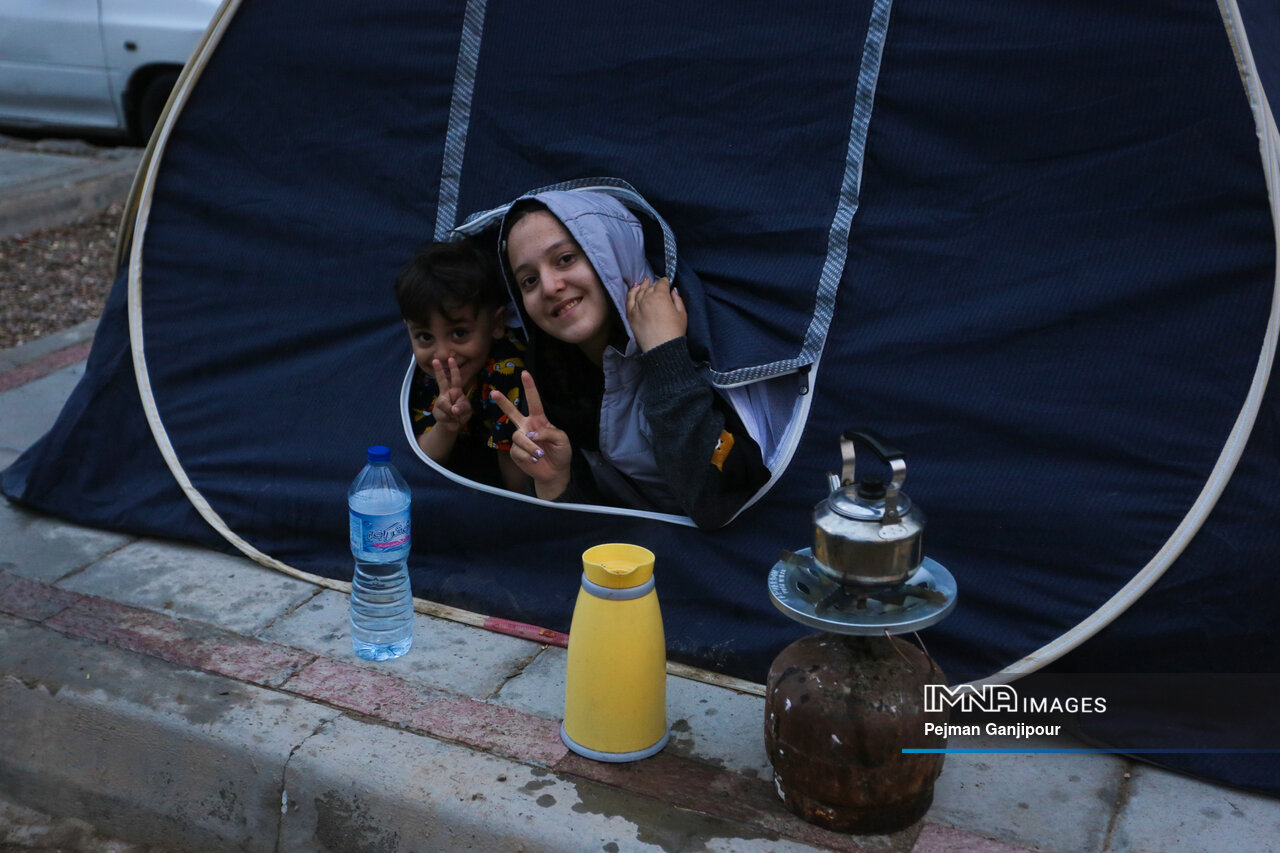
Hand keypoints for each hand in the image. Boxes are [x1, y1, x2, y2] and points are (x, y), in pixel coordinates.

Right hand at [430, 357, 471, 431]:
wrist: (452, 425)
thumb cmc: (461, 415)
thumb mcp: (466, 411)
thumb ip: (462, 408)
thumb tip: (454, 409)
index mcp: (456, 391)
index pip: (456, 379)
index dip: (454, 369)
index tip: (451, 359)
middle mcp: (446, 394)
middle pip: (442, 381)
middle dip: (439, 370)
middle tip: (435, 359)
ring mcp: (440, 401)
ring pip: (443, 404)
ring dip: (452, 413)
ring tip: (455, 417)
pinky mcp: (436, 411)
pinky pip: (443, 415)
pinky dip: (450, 421)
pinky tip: (450, 421)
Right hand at [490, 371, 572, 499]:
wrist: (555, 472)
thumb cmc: (561, 452)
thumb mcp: (562, 439)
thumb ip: (548, 432)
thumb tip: (531, 434)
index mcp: (539, 420)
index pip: (534, 401)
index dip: (530, 387)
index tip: (525, 374)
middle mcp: (527, 427)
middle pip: (512, 412)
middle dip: (503, 402)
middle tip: (493, 393)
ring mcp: (520, 439)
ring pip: (519, 437)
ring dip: (530, 446)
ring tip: (540, 454)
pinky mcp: (515, 452)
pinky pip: (517, 450)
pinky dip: (528, 456)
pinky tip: (534, 460)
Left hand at [626, 276, 685, 352]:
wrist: (661, 348)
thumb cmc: (674, 331)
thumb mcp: (682, 313)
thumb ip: (677, 299)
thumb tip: (673, 290)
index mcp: (660, 296)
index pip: (662, 283)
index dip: (665, 281)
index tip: (667, 283)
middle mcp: (647, 298)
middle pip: (650, 286)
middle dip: (655, 284)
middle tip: (657, 285)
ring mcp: (637, 306)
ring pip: (639, 291)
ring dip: (643, 286)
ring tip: (645, 282)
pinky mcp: (630, 314)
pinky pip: (629, 299)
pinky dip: (632, 292)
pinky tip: (635, 289)